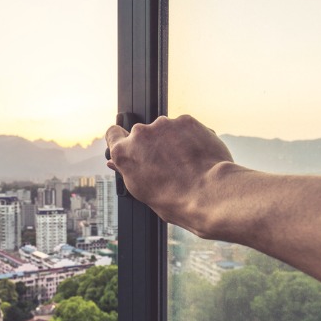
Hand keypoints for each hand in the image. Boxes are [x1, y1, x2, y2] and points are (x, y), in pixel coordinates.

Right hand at [105, 115, 233, 235]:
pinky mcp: (186, 120)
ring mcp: (164, 125)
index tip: (130, 145)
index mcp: (124, 153)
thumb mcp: (142, 191)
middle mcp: (140, 134)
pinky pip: (184, 126)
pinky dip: (190, 137)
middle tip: (166, 164)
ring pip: (165, 129)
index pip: (112, 133)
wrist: (208, 193)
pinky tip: (197, 155)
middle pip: (142, 134)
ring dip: (172, 140)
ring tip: (186, 162)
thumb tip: (115, 162)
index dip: (121, 139)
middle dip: (152, 144)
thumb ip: (127, 170)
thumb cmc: (174, 200)